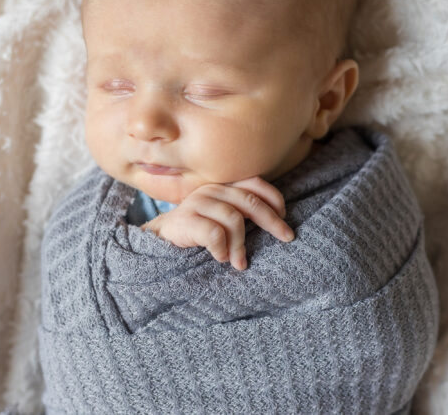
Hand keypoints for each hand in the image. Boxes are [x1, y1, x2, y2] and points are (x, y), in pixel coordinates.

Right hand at [140, 177, 295, 269]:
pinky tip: (220, 258)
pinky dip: (222, 249)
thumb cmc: (198, 229)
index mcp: (223, 186)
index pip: (254, 183)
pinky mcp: (186, 220)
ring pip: (234, 220)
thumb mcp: (221, 216)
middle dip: (272, 221)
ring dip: (241, 245)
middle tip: (286, 238)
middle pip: (250, 202)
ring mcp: (198, 203)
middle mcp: (212, 190)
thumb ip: (241, 211)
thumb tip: (277, 220)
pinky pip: (214, 234)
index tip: (285, 216)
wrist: (161, 238)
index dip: (274, 198)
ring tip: (240, 262)